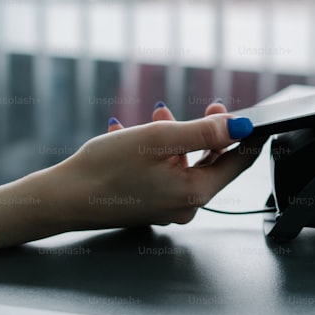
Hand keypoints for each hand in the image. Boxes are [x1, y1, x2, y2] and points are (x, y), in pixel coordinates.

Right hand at [44, 101, 264, 230]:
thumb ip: (203, 132)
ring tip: (162, 113)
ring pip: (188, 166)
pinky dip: (161, 152)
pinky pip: (168, 173)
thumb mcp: (158, 139)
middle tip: (211, 106)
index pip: (239, 162)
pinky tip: (139, 134)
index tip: (254, 115)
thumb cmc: (104, 169)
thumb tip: (240, 126)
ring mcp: (168, 207)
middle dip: (211, 132)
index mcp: (195, 193)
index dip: (248, 135)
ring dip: (181, 137)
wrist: (60, 198)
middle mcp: (187, 206)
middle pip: (214, 163)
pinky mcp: (151, 204)